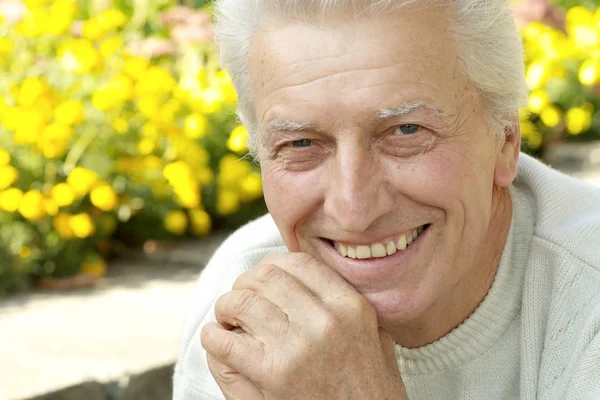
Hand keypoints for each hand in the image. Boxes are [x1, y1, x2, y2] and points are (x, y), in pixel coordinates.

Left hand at [201, 252, 406, 399]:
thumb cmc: (370, 389)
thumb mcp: (374, 336)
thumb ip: (346, 304)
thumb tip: (310, 276)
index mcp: (350, 306)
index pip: (298, 262)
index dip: (271, 265)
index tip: (262, 278)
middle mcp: (325, 320)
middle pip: (266, 277)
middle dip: (245, 284)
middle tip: (240, 299)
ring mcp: (297, 347)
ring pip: (242, 302)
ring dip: (227, 307)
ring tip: (227, 318)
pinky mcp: (273, 375)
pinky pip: (225, 342)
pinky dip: (213, 336)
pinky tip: (216, 338)